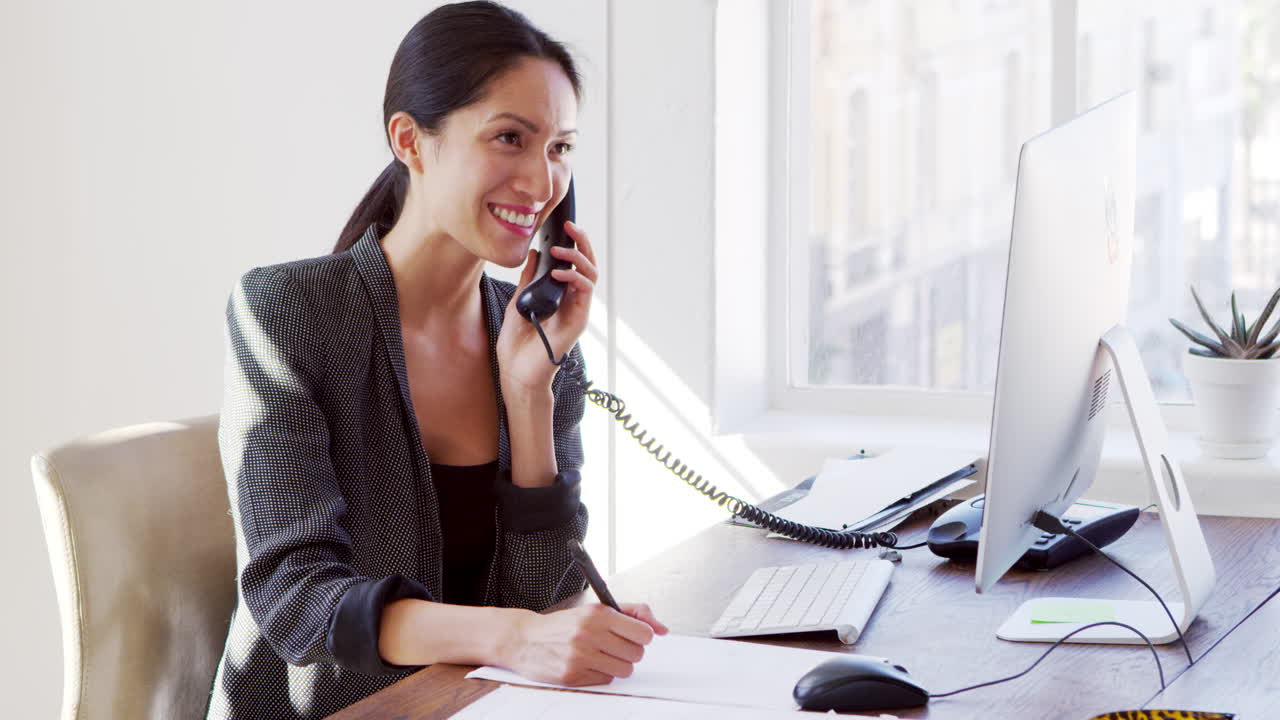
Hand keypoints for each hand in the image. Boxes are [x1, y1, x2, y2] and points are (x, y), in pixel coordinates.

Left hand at [497, 220, 598, 395]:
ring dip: (578, 258)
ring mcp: (577, 310)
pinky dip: (574, 278)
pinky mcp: (579, 320)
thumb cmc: (518, 343)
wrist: (518, 371)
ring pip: (590, 275)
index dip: (572, 244)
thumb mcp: (519, 300)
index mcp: (560, 295)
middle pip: (587, 265)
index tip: (563, 226)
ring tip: (560, 249)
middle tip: (571, 226)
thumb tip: (535, 254)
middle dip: (582, 243)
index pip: (573, 264)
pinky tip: (558, 272)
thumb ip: (530, 278)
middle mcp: (573, 301)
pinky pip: (584, 292)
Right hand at [504, 603, 668, 685]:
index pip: (643, 632)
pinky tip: (587, 664)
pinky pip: (606, 681)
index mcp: (598, 614)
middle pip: (637, 654)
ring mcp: (580, 656)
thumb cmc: (565, 624)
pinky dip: (601, 674)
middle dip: (629, 651)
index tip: (632, 635)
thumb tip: (662, 629)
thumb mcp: (597, 609)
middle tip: (614, 645)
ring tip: (601, 655)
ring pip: (624, 670)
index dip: (641, 635)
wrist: (525, 639)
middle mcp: (589, 634)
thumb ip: (634, 612)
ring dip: (617, 665)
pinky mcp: (572, 676)